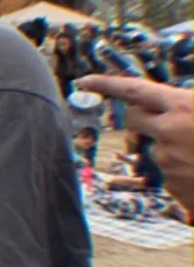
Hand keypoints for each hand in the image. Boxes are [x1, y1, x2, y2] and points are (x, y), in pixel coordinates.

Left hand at [77, 75, 193, 210]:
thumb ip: (188, 103)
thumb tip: (174, 102)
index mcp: (184, 107)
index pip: (134, 90)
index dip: (106, 83)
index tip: (83, 79)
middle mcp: (169, 133)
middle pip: (136, 119)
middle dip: (145, 115)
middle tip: (170, 116)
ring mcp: (168, 162)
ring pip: (158, 146)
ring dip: (175, 145)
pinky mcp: (173, 187)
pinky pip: (171, 171)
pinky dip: (185, 168)